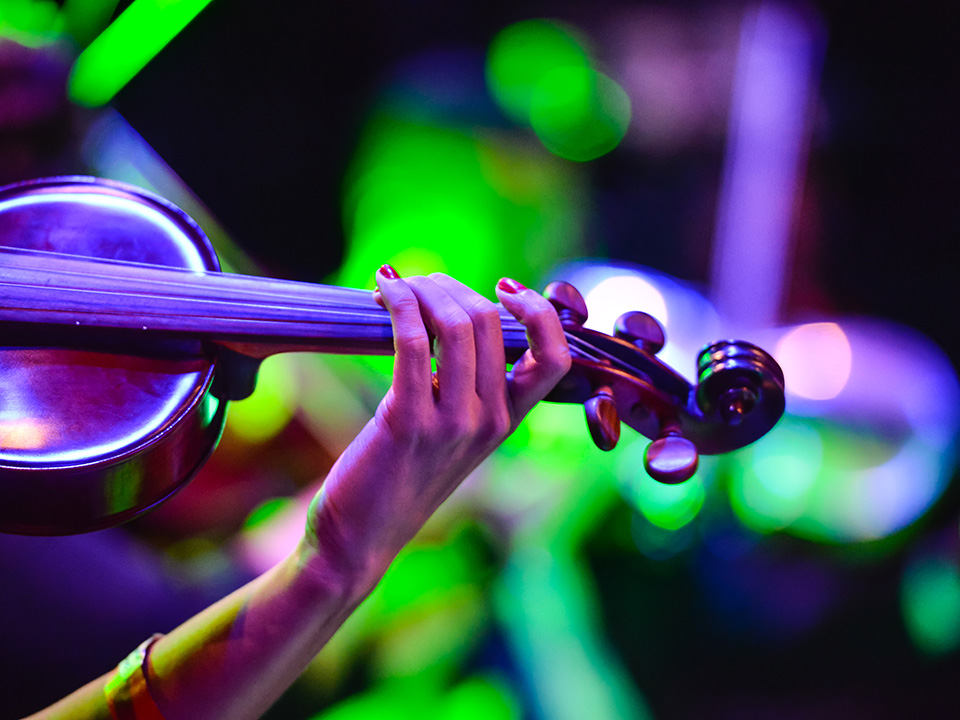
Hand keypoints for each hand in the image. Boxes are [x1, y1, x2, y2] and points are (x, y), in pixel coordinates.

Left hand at [300, 268, 570, 592]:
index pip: (555, 356)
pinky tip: (381, 292)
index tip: (505, 288)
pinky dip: (398, 304)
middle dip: (450, 287)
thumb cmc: (397, 475)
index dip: (539, 311)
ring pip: (458, 324)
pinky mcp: (409, 421)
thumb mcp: (447, 431)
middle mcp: (492, 421)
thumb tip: (449, 310)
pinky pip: (414, 341)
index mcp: (508, 421)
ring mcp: (454, 424)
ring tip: (394, 285)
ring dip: (423, 289)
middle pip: (492, 322)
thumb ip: (462, 384)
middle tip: (416, 283)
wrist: (360, 540)